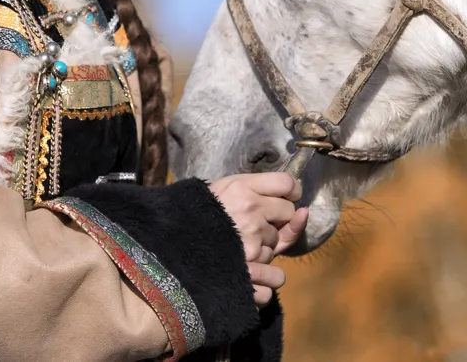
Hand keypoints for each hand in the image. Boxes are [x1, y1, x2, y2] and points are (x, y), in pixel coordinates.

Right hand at [208, 172, 306, 304]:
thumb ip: (257, 191)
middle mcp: (250, 213)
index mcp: (241, 188)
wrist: (166, 248)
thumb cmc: (195, 215)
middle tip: (252, 226)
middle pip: (288, 212)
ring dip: (264, 249)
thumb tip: (300, 207)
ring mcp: (251, 243)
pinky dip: (264, 281)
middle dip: (276, 219)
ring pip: (277, 245)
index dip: (291, 190)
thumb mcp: (221, 191)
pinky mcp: (249, 272)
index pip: (287, 184)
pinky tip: (248, 275)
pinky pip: (274, 278)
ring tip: (238, 249)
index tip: (287, 197)